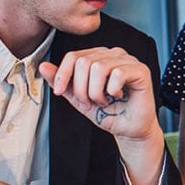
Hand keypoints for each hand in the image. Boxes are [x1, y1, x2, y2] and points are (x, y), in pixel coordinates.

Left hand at [41, 46, 166, 184]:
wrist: (128, 129)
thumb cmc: (108, 112)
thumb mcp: (78, 98)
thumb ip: (62, 82)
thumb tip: (44, 66)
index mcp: (99, 57)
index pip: (74, 56)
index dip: (62, 75)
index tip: (59, 92)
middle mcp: (114, 54)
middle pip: (83, 62)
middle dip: (81, 89)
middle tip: (88, 102)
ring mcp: (128, 60)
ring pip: (98, 67)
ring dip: (96, 92)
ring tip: (103, 101)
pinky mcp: (141, 70)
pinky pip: (117, 74)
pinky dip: (112, 91)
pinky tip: (117, 96)